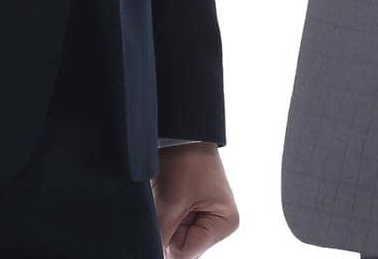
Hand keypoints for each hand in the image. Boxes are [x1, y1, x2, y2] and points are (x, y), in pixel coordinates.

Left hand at [150, 142, 237, 256]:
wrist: (181, 130)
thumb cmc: (185, 160)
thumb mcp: (171, 204)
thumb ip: (162, 237)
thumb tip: (153, 253)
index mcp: (224, 223)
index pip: (186, 253)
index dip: (167, 239)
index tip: (164, 214)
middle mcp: (219, 223)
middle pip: (182, 246)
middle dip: (168, 229)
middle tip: (165, 201)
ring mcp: (206, 214)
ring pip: (175, 235)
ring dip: (165, 220)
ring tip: (167, 195)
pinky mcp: (194, 206)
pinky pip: (174, 223)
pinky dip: (165, 213)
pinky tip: (166, 195)